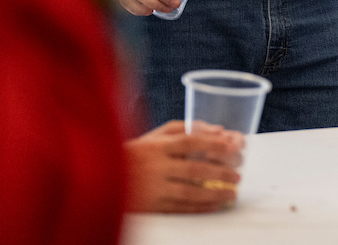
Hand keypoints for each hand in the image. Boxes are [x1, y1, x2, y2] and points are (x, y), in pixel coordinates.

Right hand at [124, 120, 243, 213]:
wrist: (99, 179)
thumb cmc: (134, 154)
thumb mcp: (155, 135)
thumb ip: (186, 129)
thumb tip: (219, 130)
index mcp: (156, 146)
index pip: (190, 141)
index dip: (214, 144)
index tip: (234, 147)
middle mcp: (154, 167)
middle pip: (194, 169)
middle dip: (220, 173)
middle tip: (238, 175)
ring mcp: (152, 188)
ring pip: (189, 193)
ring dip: (214, 194)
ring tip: (232, 192)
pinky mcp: (150, 207)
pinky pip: (179, 208)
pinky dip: (199, 208)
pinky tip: (214, 205)